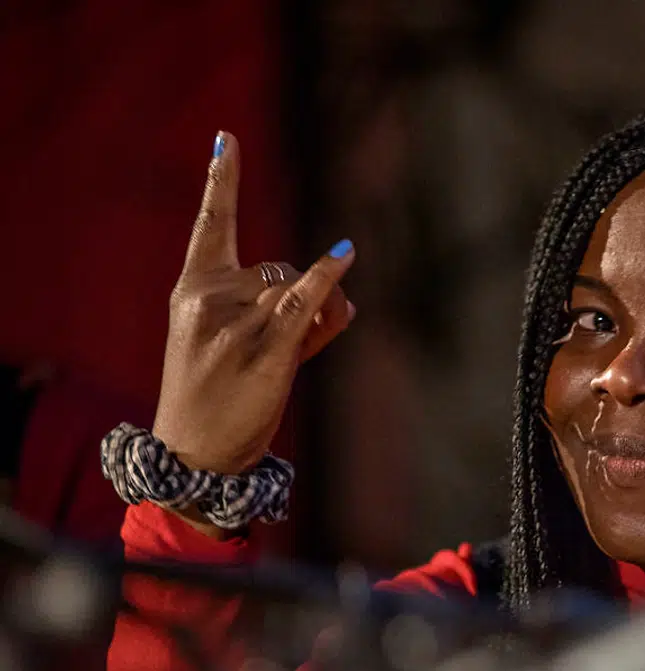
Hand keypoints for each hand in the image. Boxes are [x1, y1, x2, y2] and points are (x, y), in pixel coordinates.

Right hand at [153, 130, 354, 476]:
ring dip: (318, 313)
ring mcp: (236, 325)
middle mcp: (210, 298)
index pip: (210, 226)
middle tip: (283, 342)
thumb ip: (289, 314)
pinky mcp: (265, 351)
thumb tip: (346, 298)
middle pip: (279, 269)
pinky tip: (345, 254)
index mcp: (192, 289)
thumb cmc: (217, 395)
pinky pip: (304, 303)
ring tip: (300, 348)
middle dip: (297, 297)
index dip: (221, 181)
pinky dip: (328, 279)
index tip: (227, 139)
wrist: (195, 453)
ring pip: (298, 290)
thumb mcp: (233, 343)